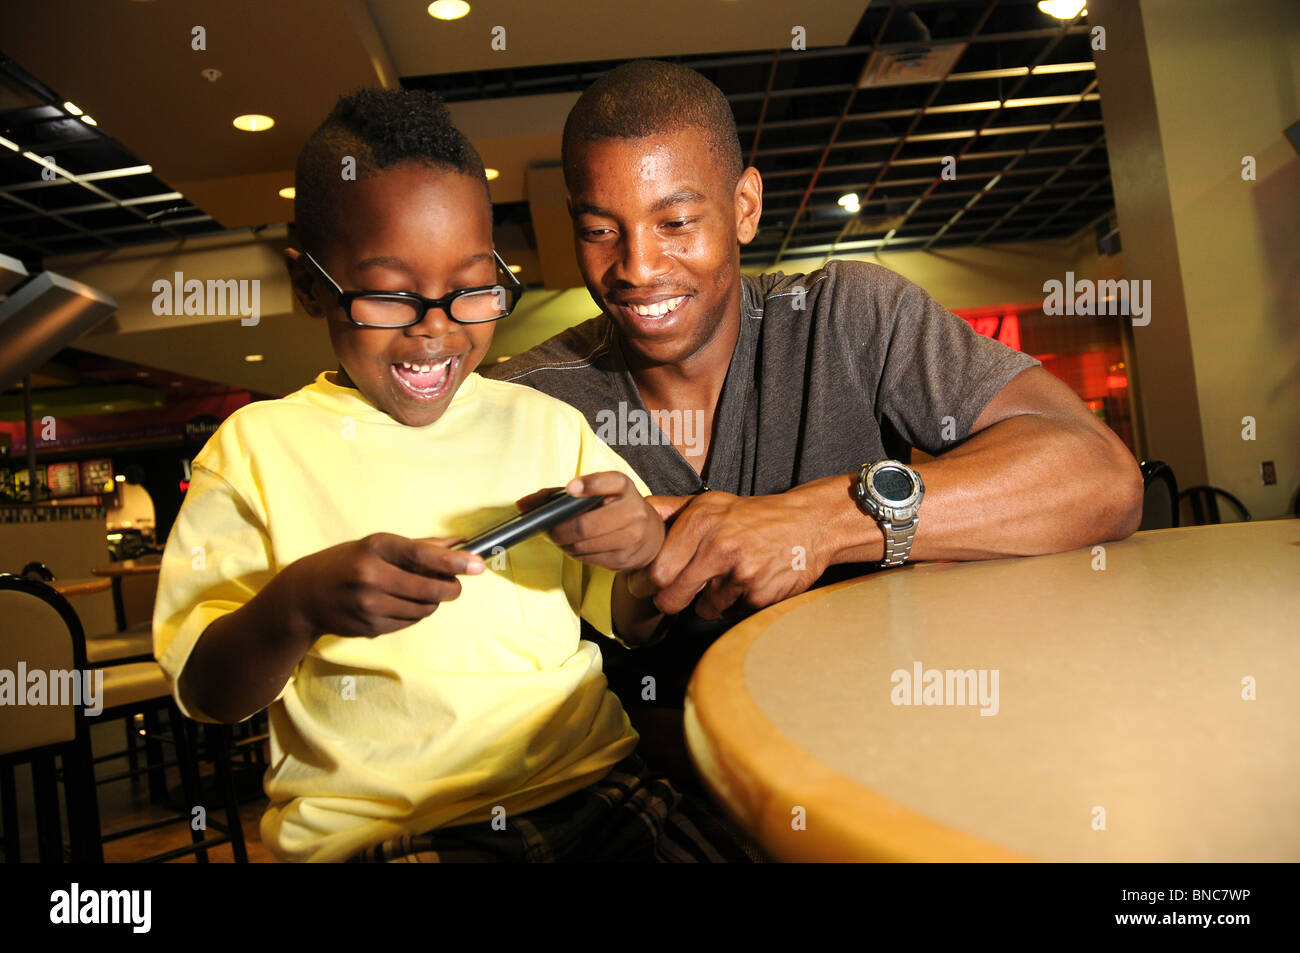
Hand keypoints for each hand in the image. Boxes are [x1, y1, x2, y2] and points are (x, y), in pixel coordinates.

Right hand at [285, 533, 483, 638]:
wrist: (304, 595)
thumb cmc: (346, 563)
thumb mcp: (376, 545)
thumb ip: (419, 546)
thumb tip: (459, 544)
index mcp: (375, 548)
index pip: (423, 555)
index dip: (455, 562)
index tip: (477, 565)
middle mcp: (371, 576)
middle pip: (430, 588)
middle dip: (450, 588)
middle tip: (454, 585)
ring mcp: (370, 604)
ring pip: (424, 608)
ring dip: (432, 602)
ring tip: (419, 592)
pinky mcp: (371, 627)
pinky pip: (410, 622)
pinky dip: (415, 613)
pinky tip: (400, 604)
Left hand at [516, 472, 663, 571]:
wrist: (649, 534)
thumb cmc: (611, 507)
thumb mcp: (592, 493)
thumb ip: (557, 495)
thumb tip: (522, 505)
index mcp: (623, 486)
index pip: (608, 482)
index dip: (589, 485)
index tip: (571, 488)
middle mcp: (633, 510)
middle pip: (585, 525)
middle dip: (559, 530)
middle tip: (548, 529)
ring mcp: (633, 537)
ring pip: (583, 545)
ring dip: (563, 544)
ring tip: (559, 538)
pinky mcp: (626, 558)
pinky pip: (589, 559)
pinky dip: (574, 554)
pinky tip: (573, 547)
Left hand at [629, 486, 841, 619]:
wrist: (809, 523)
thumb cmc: (752, 515)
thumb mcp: (710, 503)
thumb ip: (669, 509)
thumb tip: (634, 510)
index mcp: (701, 523)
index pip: (656, 572)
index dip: (649, 583)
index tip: (651, 584)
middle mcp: (719, 548)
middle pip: (672, 599)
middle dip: (671, 601)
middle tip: (680, 592)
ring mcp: (741, 574)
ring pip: (704, 609)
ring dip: (710, 601)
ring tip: (727, 577)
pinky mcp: (760, 596)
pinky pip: (732, 613)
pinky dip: (736, 604)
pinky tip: (748, 583)